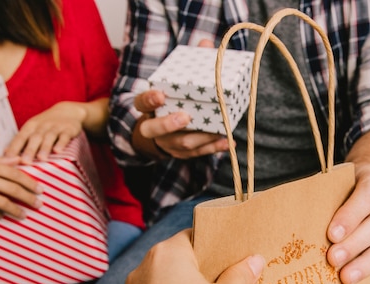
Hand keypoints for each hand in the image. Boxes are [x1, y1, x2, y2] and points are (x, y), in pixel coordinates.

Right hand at [0, 156, 41, 218]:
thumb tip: (18, 159)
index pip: (13, 173)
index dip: (29, 182)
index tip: (39, 190)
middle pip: (12, 188)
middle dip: (28, 197)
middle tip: (37, 204)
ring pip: (2, 202)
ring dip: (15, 210)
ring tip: (23, 214)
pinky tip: (0, 215)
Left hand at [4, 102, 85, 163]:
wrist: (67, 111)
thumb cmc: (47, 124)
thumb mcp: (33, 128)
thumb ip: (22, 141)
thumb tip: (6, 153)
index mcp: (30, 126)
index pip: (20, 137)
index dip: (14, 148)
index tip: (8, 159)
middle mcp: (42, 126)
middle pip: (34, 138)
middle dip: (29, 150)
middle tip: (25, 162)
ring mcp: (56, 127)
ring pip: (49, 137)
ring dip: (45, 147)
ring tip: (41, 158)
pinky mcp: (69, 129)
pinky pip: (65, 136)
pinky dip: (62, 143)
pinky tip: (58, 151)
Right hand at [132, 39, 228, 159]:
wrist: (162, 135)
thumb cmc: (173, 102)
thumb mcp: (175, 85)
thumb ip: (188, 65)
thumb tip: (205, 44)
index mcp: (148, 108)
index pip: (141, 103)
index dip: (149, 100)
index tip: (160, 94)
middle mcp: (153, 128)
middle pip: (155, 129)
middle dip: (169, 124)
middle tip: (184, 116)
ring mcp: (168, 143)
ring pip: (181, 144)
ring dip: (199, 138)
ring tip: (217, 130)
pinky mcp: (183, 154)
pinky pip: (198, 154)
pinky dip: (214, 148)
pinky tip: (227, 142)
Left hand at [326, 162, 369, 283]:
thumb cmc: (345, 183)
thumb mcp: (336, 181)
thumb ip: (328, 198)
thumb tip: (305, 227)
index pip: (369, 193)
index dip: (351, 215)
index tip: (332, 235)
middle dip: (355, 243)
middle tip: (332, 259)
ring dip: (365, 262)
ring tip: (344, 277)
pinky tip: (353, 277)